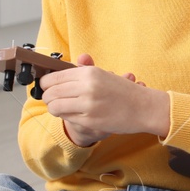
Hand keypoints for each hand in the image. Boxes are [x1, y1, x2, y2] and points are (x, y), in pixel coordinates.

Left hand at [38, 53, 167, 147]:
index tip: (45, 86)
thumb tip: (61, 69)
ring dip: (53, 108)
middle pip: (51, 92)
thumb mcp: (104, 75)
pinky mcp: (90, 121)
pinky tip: (70, 114)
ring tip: (58, 107)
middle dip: (47, 97)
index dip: (45, 83)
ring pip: (54, 106)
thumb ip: (82, 70)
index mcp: (90, 73)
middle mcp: (87, 87)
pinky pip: (66, 118)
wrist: (144, 107)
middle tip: (49, 99)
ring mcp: (88, 105)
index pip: (55, 77)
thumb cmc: (124, 91)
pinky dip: (64, 117)